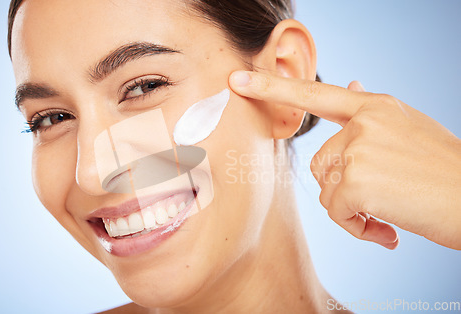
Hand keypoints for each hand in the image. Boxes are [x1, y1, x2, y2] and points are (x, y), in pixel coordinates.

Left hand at [229, 71, 460, 249]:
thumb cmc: (446, 171)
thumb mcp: (409, 128)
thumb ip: (372, 112)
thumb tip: (352, 82)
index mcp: (376, 107)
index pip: (316, 94)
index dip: (273, 87)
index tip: (238, 81)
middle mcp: (364, 122)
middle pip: (322, 161)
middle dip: (343, 186)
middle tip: (380, 198)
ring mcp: (360, 148)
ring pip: (327, 187)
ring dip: (351, 208)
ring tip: (387, 213)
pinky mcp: (358, 179)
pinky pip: (336, 211)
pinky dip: (358, 227)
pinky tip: (387, 230)